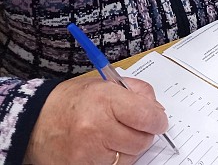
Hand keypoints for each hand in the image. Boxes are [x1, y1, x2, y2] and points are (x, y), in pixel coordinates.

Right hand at [25, 76, 168, 163]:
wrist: (35, 121)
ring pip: (130, 157)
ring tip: (113, 135)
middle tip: (134, 126)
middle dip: (144, 133)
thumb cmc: (72, 101)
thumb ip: (136, 92)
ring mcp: (88, 152)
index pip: (146, 116)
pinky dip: (115, 159)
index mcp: (104, 100)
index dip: (157, 119)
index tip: (158, 120)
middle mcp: (96, 127)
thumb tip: (157, 110)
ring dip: (129, 148)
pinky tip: (103, 147)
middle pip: (141, 140)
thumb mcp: (105, 85)